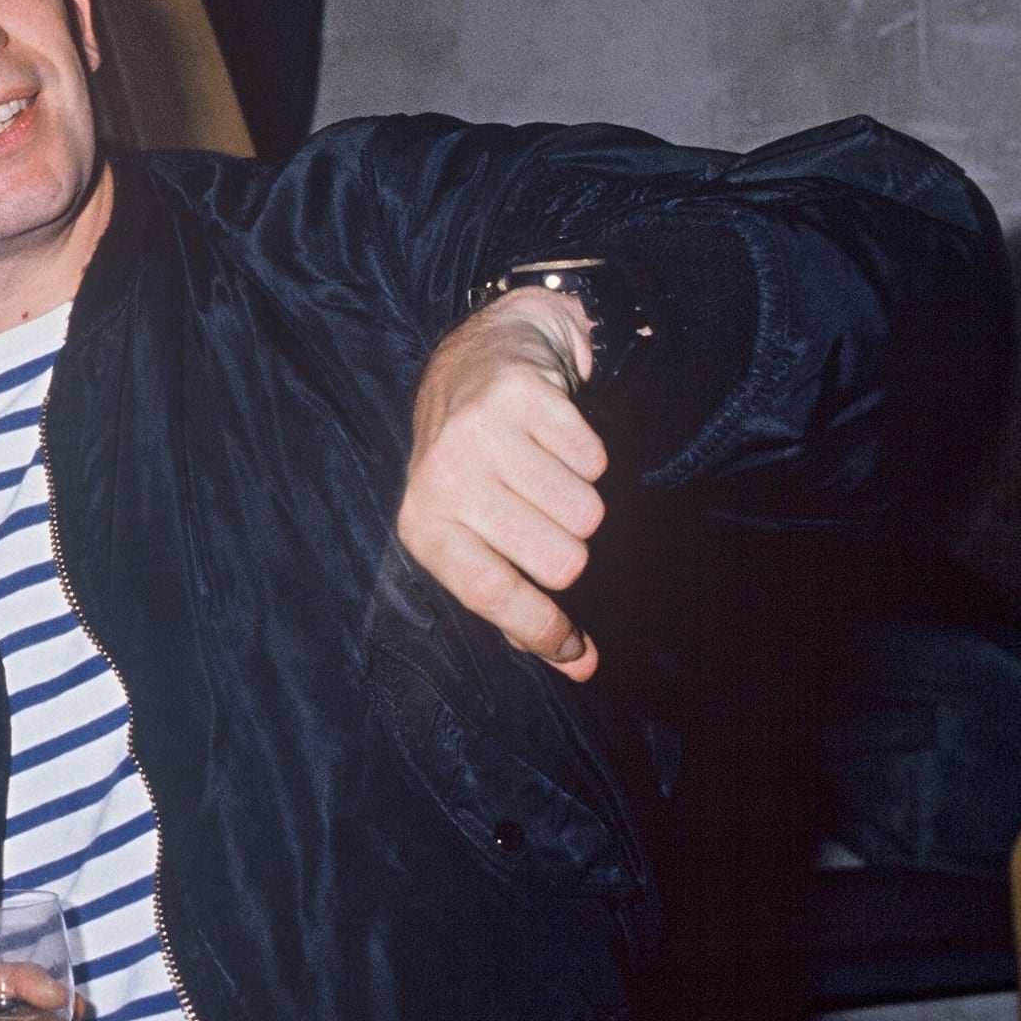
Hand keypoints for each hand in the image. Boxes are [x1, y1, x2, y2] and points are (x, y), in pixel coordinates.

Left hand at [398, 288, 606, 681]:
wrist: (478, 358)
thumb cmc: (475, 464)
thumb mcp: (471, 534)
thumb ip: (516, 606)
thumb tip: (578, 662)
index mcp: (425, 526)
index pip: (491, 593)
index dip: (543, 629)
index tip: (576, 651)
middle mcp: (442, 479)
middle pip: (560, 561)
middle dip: (569, 546)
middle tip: (544, 513)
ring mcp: (478, 433)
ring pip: (587, 513)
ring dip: (580, 497)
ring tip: (545, 470)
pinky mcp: (519, 393)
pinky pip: (595, 459)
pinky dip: (587, 454)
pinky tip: (553, 436)